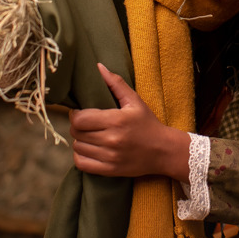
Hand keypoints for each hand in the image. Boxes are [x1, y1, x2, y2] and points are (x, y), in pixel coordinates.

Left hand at [68, 63, 190, 180]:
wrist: (163, 150)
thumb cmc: (148, 123)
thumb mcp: (135, 101)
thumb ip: (116, 83)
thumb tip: (99, 67)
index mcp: (117, 120)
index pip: (80, 119)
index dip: (75, 115)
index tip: (81, 112)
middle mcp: (112, 140)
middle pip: (76, 133)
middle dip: (77, 126)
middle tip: (86, 123)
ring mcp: (110, 157)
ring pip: (78, 147)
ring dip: (80, 140)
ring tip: (89, 135)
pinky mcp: (109, 170)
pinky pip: (82, 164)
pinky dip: (80, 156)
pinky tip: (89, 149)